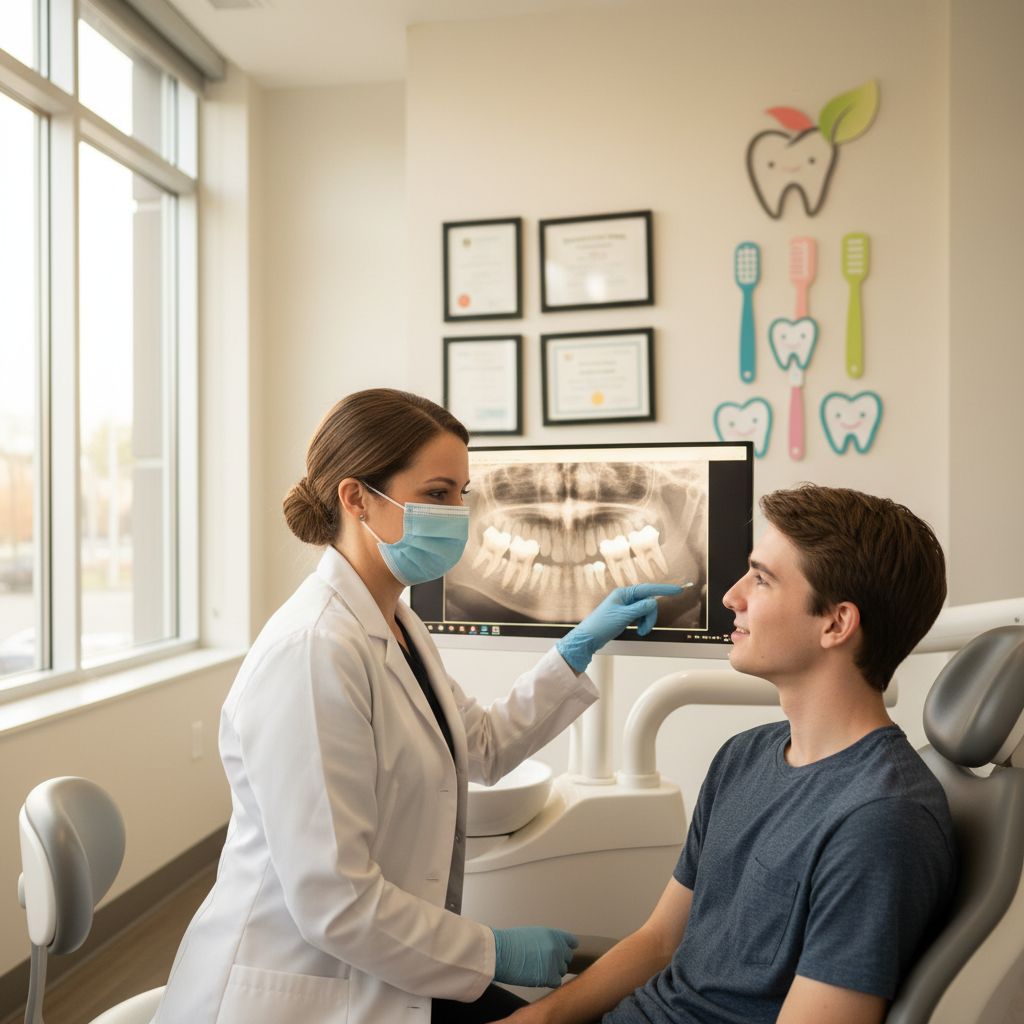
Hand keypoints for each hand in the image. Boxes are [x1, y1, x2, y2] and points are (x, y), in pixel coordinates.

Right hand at [492, 926, 578, 987]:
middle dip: (558, 960)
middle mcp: (558, 947)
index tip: (561, 952)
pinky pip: (556, 982)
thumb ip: (547, 940)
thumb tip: (551, 947)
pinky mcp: (549, 977)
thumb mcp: (534, 933)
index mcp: (554, 934)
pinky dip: (549, 981)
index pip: (572, 943)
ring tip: (539, 970)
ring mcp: (555, 963)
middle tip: (545, 962)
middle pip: (567, 958)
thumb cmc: (511, 942)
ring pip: (562, 971)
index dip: (566, 948)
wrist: (501, 952)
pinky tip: (538, 977)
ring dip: (553, 971)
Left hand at [556, 583, 686, 671]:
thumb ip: (640, 608)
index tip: (678, 590)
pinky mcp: (625, 615)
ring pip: (646, 611)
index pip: (648, 589)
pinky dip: (642, 623)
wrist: (588, 638)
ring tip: (640, 632)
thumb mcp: (623, 616)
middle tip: (644, 629)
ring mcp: (625, 606)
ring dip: (646, 621)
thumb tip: (652, 602)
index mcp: (624, 593)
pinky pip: (640, 616)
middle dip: (650, 616)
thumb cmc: (601, 625)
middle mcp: (625, 597)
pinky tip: (637, 630)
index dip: (664, 590)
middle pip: (648, 602)